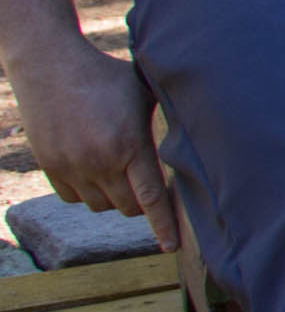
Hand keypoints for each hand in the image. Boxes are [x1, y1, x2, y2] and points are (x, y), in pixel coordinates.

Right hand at [13, 39, 177, 250]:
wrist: (50, 64)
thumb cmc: (107, 75)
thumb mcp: (145, 92)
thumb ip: (168, 119)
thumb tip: (207, 134)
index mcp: (130, 145)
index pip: (152, 198)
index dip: (164, 225)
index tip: (172, 247)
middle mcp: (99, 162)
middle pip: (128, 208)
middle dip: (142, 203)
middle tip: (146, 182)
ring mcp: (71, 166)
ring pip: (101, 206)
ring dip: (115, 198)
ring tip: (120, 169)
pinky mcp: (49, 166)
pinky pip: (74, 198)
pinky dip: (87, 192)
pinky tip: (95, 169)